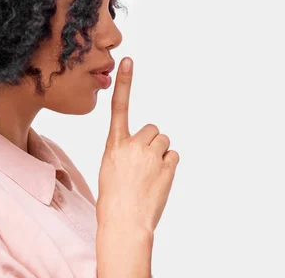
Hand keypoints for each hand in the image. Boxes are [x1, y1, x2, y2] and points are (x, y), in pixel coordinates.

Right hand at [96, 57, 179, 233]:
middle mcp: (132, 145)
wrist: (124, 224)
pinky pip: (173, 156)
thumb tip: (143, 149)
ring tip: (150, 175)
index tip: (128, 60)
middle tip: (144, 163)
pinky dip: (169, 165)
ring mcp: (150, 155)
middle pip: (153, 129)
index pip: (119, 107)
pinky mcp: (167, 166)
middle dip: (152, 142)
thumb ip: (124, 152)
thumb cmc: (114, 200)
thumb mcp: (110, 170)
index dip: (124, 83)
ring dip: (161, 154)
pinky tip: (159, 181)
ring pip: (164, 142)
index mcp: (114, 145)